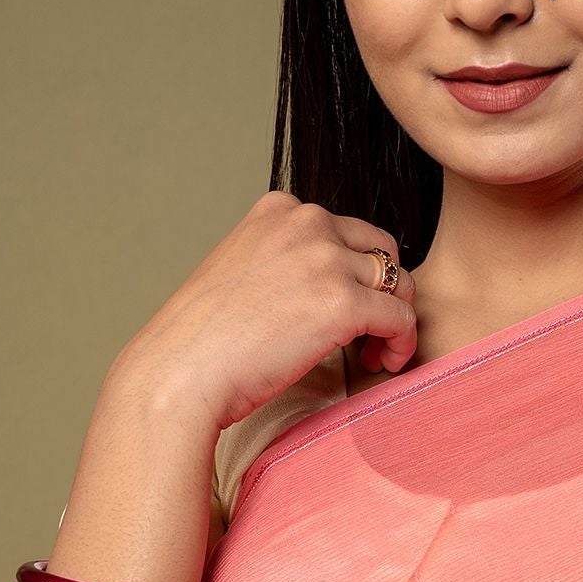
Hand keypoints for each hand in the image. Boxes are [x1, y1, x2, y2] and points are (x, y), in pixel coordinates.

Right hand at [113, 192, 418, 434]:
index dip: (354, 273)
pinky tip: (382, 362)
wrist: (180, 372)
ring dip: (394, 319)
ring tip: (374, 352)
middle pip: (382, 250)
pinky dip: (402, 343)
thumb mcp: (242, 269)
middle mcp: (307, 222)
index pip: (345, 231)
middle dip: (384, 291)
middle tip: (369, 333)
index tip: (342, 310)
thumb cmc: (203, 338)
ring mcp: (327, 259)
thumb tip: (325, 283)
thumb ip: (285, 261)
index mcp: (280, 209)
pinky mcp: (344, 301)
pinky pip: (401, 318)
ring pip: (398, 284)